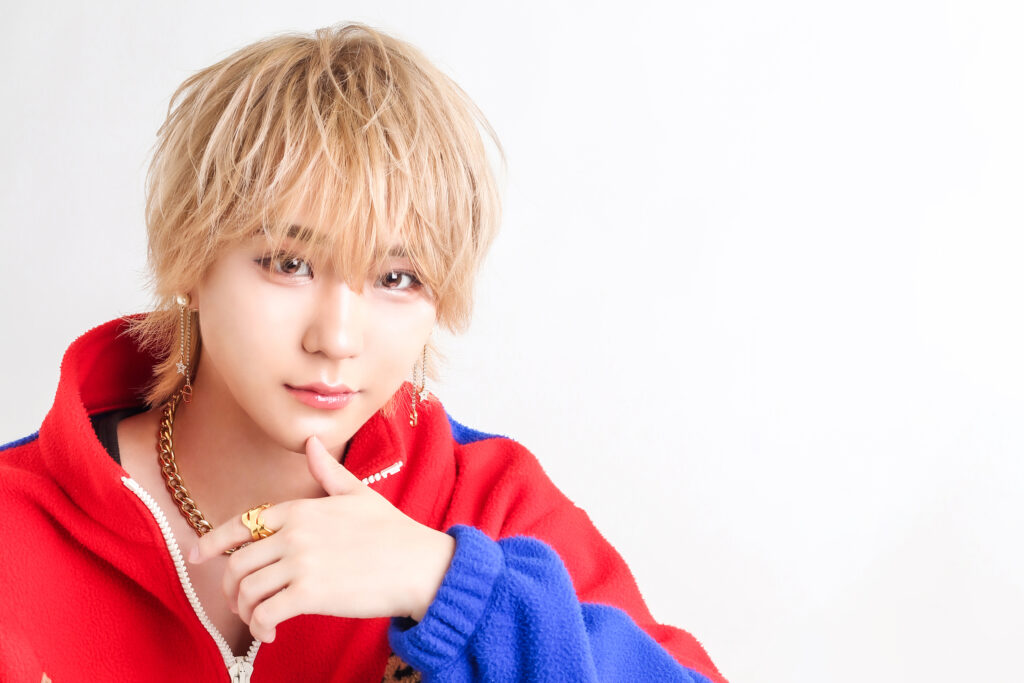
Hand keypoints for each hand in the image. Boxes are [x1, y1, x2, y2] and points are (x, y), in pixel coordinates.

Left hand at [189, 435, 455, 641]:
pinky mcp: (310, 594)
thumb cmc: (393, 532)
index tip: (197, 555)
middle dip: (230, 589)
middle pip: (237, 564)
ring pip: (247, 591)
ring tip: (258, 620)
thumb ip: (327, 472)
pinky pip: (265, 613)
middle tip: (240, 603)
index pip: (242, 524)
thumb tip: (311, 441)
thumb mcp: (359, 494)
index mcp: (301, 509)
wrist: (421, 565)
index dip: (212, 542)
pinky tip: (271, 633)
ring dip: (245, 611)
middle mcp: (294, 533)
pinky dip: (260, 628)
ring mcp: (300, 563)